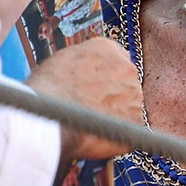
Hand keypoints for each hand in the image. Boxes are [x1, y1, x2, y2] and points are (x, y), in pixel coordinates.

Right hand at [28, 37, 142, 161]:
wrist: (53, 116)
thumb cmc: (49, 90)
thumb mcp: (62, 60)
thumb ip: (83, 61)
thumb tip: (85, 70)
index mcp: (108, 50)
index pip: (115, 60)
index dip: (104, 76)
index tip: (95, 88)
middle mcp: (127, 69)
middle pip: (125, 83)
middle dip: (112, 95)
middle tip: (91, 107)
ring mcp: (135, 97)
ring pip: (128, 107)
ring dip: (114, 115)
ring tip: (89, 123)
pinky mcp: (136, 123)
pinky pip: (128, 130)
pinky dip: (115, 135)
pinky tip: (96, 135)